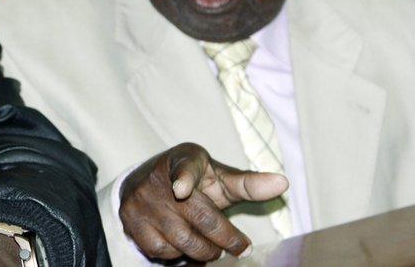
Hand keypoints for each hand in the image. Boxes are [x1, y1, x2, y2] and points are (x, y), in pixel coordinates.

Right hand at [119, 142, 288, 261]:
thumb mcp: (217, 176)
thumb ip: (247, 183)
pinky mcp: (131, 222)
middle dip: (226, 239)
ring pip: (183, 242)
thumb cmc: (193, 180)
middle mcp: (158, 180)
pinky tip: (184, 245)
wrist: (144, 183)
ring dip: (204, 250)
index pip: (185, 168)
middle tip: (241, 247)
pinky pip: (163, 252)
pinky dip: (179, 255)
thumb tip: (283, 183)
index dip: (184, 178)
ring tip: (210, 245)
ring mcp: (142, 202)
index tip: (182, 189)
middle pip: (200, 219)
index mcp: (184, 160)